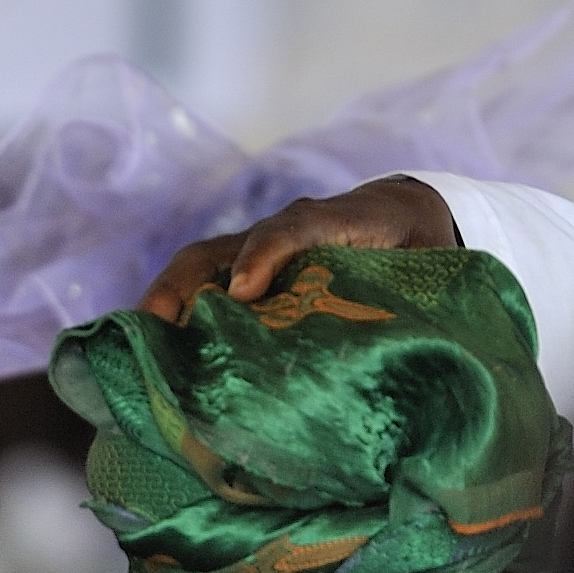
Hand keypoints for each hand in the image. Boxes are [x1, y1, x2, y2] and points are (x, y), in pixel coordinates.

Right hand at [138, 176, 459, 321]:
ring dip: (167, 302)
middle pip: (222, 249)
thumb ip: (426, 296)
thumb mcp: (431, 267)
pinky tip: (158, 354)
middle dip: (187, 285)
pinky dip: (175, 313)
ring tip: (142, 350)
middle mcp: (285, 232)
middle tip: (161, 328)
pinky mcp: (247, 274)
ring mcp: (259, 252)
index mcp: (338, 221)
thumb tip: (421, 349)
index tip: (245, 292)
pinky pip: (202, 284)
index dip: (267, 253)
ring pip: (200, 266)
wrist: (406, 218)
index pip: (295, 225)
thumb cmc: (421, 252)